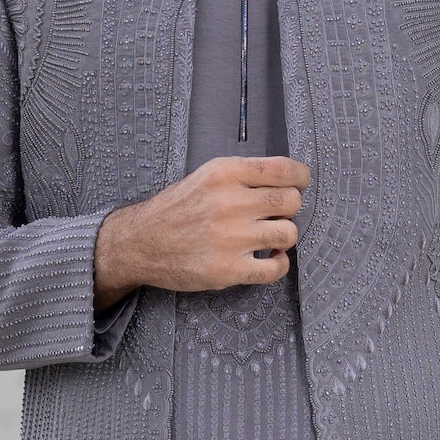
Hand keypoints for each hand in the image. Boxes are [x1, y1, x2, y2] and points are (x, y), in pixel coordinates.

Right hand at [95, 155, 309, 302]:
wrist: (140, 243)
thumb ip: (243, 176)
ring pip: (289, 234)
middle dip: (289, 208)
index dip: (300, 178)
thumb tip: (289, 182)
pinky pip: (276, 268)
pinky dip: (279, 264)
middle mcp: (230, 202)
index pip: (284, 169)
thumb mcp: (205, 176)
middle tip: (275, 214)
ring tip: (269, 238)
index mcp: (225, 173)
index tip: (299, 184)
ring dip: (284, 236)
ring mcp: (231, 238)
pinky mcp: (229, 269)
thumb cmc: (177, 209)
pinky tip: (269, 259)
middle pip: (292, 201)